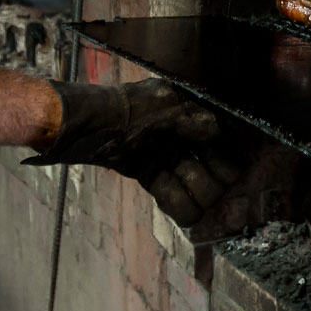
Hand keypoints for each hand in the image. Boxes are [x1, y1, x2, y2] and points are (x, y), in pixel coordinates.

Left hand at [25, 78, 240, 226]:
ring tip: (179, 192)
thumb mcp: (163, 104)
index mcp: (193, 117)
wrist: (84, 125)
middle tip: (194, 178)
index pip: (227, 144)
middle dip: (209, 181)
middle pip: (219, 173)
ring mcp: (169, 159)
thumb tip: (219, 132)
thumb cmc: (125, 109)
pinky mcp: (151, 176)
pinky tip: (173, 204)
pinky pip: (174, 198)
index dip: (225, 159)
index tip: (217, 166)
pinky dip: (177, 206)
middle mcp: (186, 140)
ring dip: (194, 196)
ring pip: (199, 190)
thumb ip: (193, 118)